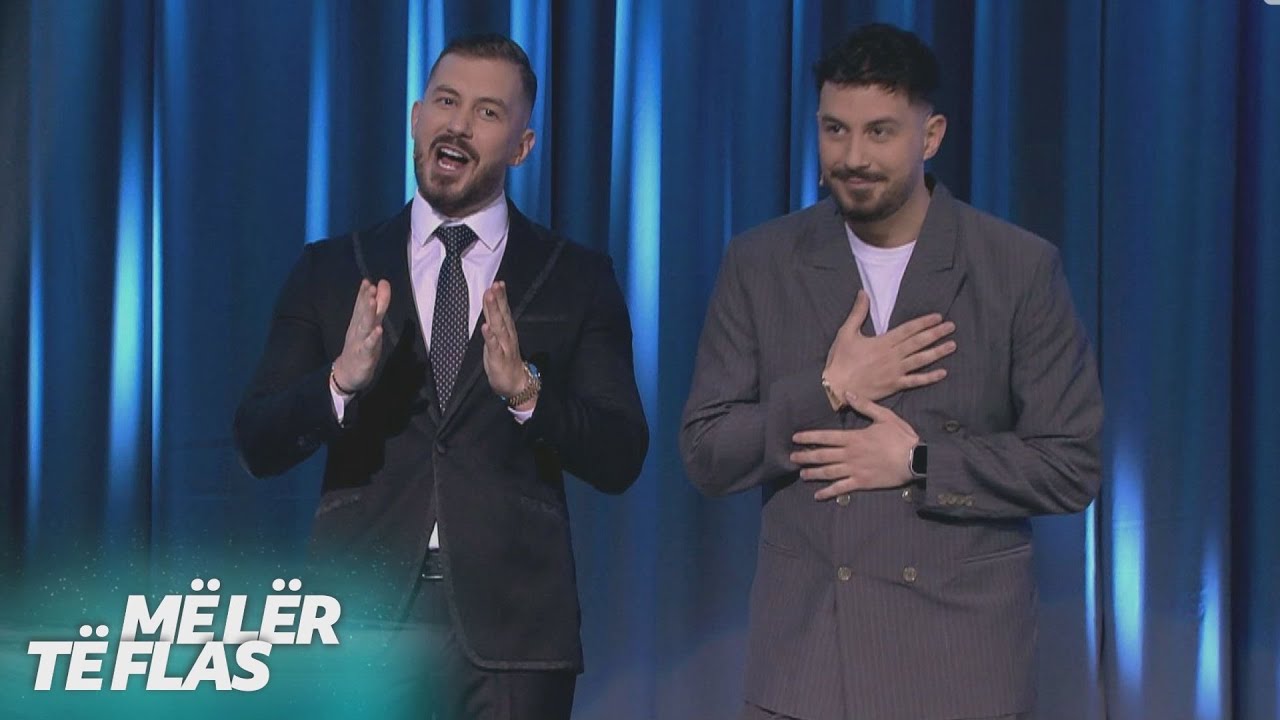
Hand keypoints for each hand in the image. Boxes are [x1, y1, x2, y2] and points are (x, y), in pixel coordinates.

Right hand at [331, 279, 389, 392]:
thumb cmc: (361, 344)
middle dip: (366, 299)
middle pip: (362, 312)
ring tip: (371, 302)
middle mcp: (358, 329)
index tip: (368, 280)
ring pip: (364, 326)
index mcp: (359, 321)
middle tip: (370, 286)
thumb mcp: (372, 322)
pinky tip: (378, 330)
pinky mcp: (364, 355)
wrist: (347, 372)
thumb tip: (383, 282)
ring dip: (368, 314)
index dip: (364, 292)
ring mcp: (360, 342)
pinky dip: (373, 338)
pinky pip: (369, 346)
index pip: (361, 304)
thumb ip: (380, 303)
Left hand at [481, 281, 531, 406]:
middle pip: (502, 315)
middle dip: (498, 299)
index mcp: (507, 331)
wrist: (516, 384)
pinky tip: (486, 327)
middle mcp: (507, 336)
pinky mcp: (499, 360)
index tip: (497, 282)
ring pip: (498, 327)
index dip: (500, 297)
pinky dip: (490, 337)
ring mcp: (504, 347)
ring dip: (494, 311)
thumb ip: (495, 323)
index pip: (503, 311)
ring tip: (490, 297)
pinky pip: (494, 347)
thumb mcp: (499, 340)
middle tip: (495, 285)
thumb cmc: (505, 361)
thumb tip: (491, 306)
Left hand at [791, 393, 919, 499]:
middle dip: (806, 456)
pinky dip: (828, 492)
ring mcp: (855, 470)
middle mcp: (850, 454)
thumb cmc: (901, 437)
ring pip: (828, 472)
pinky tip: (818, 495)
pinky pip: (841, 488)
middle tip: (792, 458)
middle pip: (823, 455)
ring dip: (813, 473)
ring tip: (801, 474)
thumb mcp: (884, 416)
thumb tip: (848, 394)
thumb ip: (865, 406)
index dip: (809, 437)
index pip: (826, 437)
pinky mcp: (862, 482)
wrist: (915, 459)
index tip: (795, 438)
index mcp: (854, 438)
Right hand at [823, 290, 955, 403]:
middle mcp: (892, 355)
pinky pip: (915, 381)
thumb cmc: (839, 360)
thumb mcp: (846, 332)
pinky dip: (929, 377)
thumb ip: (857, 313)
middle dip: (936, 333)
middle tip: (951, 327)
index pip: (908, 329)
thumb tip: (863, 293)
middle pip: (918, 342)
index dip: (924, 322)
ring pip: (921, 360)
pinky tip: (943, 372)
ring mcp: (895, 371)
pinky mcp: (894, 385)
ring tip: (952, 345)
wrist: (836, 386)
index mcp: (882, 341)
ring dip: (938, 352)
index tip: (938, 317)